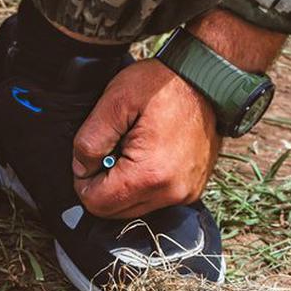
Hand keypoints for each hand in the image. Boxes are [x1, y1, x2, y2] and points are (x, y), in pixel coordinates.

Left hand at [71, 59, 219, 218]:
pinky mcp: (192, 189)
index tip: (92, 156)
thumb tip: (81, 169)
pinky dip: (142, 184)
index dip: (83, 181)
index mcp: (150, 175)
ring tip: (130, 150)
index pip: (97, 204)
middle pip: (114, 212)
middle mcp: (171, 193)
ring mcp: (185, 193)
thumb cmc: (163, 85)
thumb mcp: (115, 101)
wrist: (208, 78)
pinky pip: (154, 200)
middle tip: (111, 150)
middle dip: (103, 186)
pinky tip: (147, 155)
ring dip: (122, 186)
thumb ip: (89, 140)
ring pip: (133, 208)